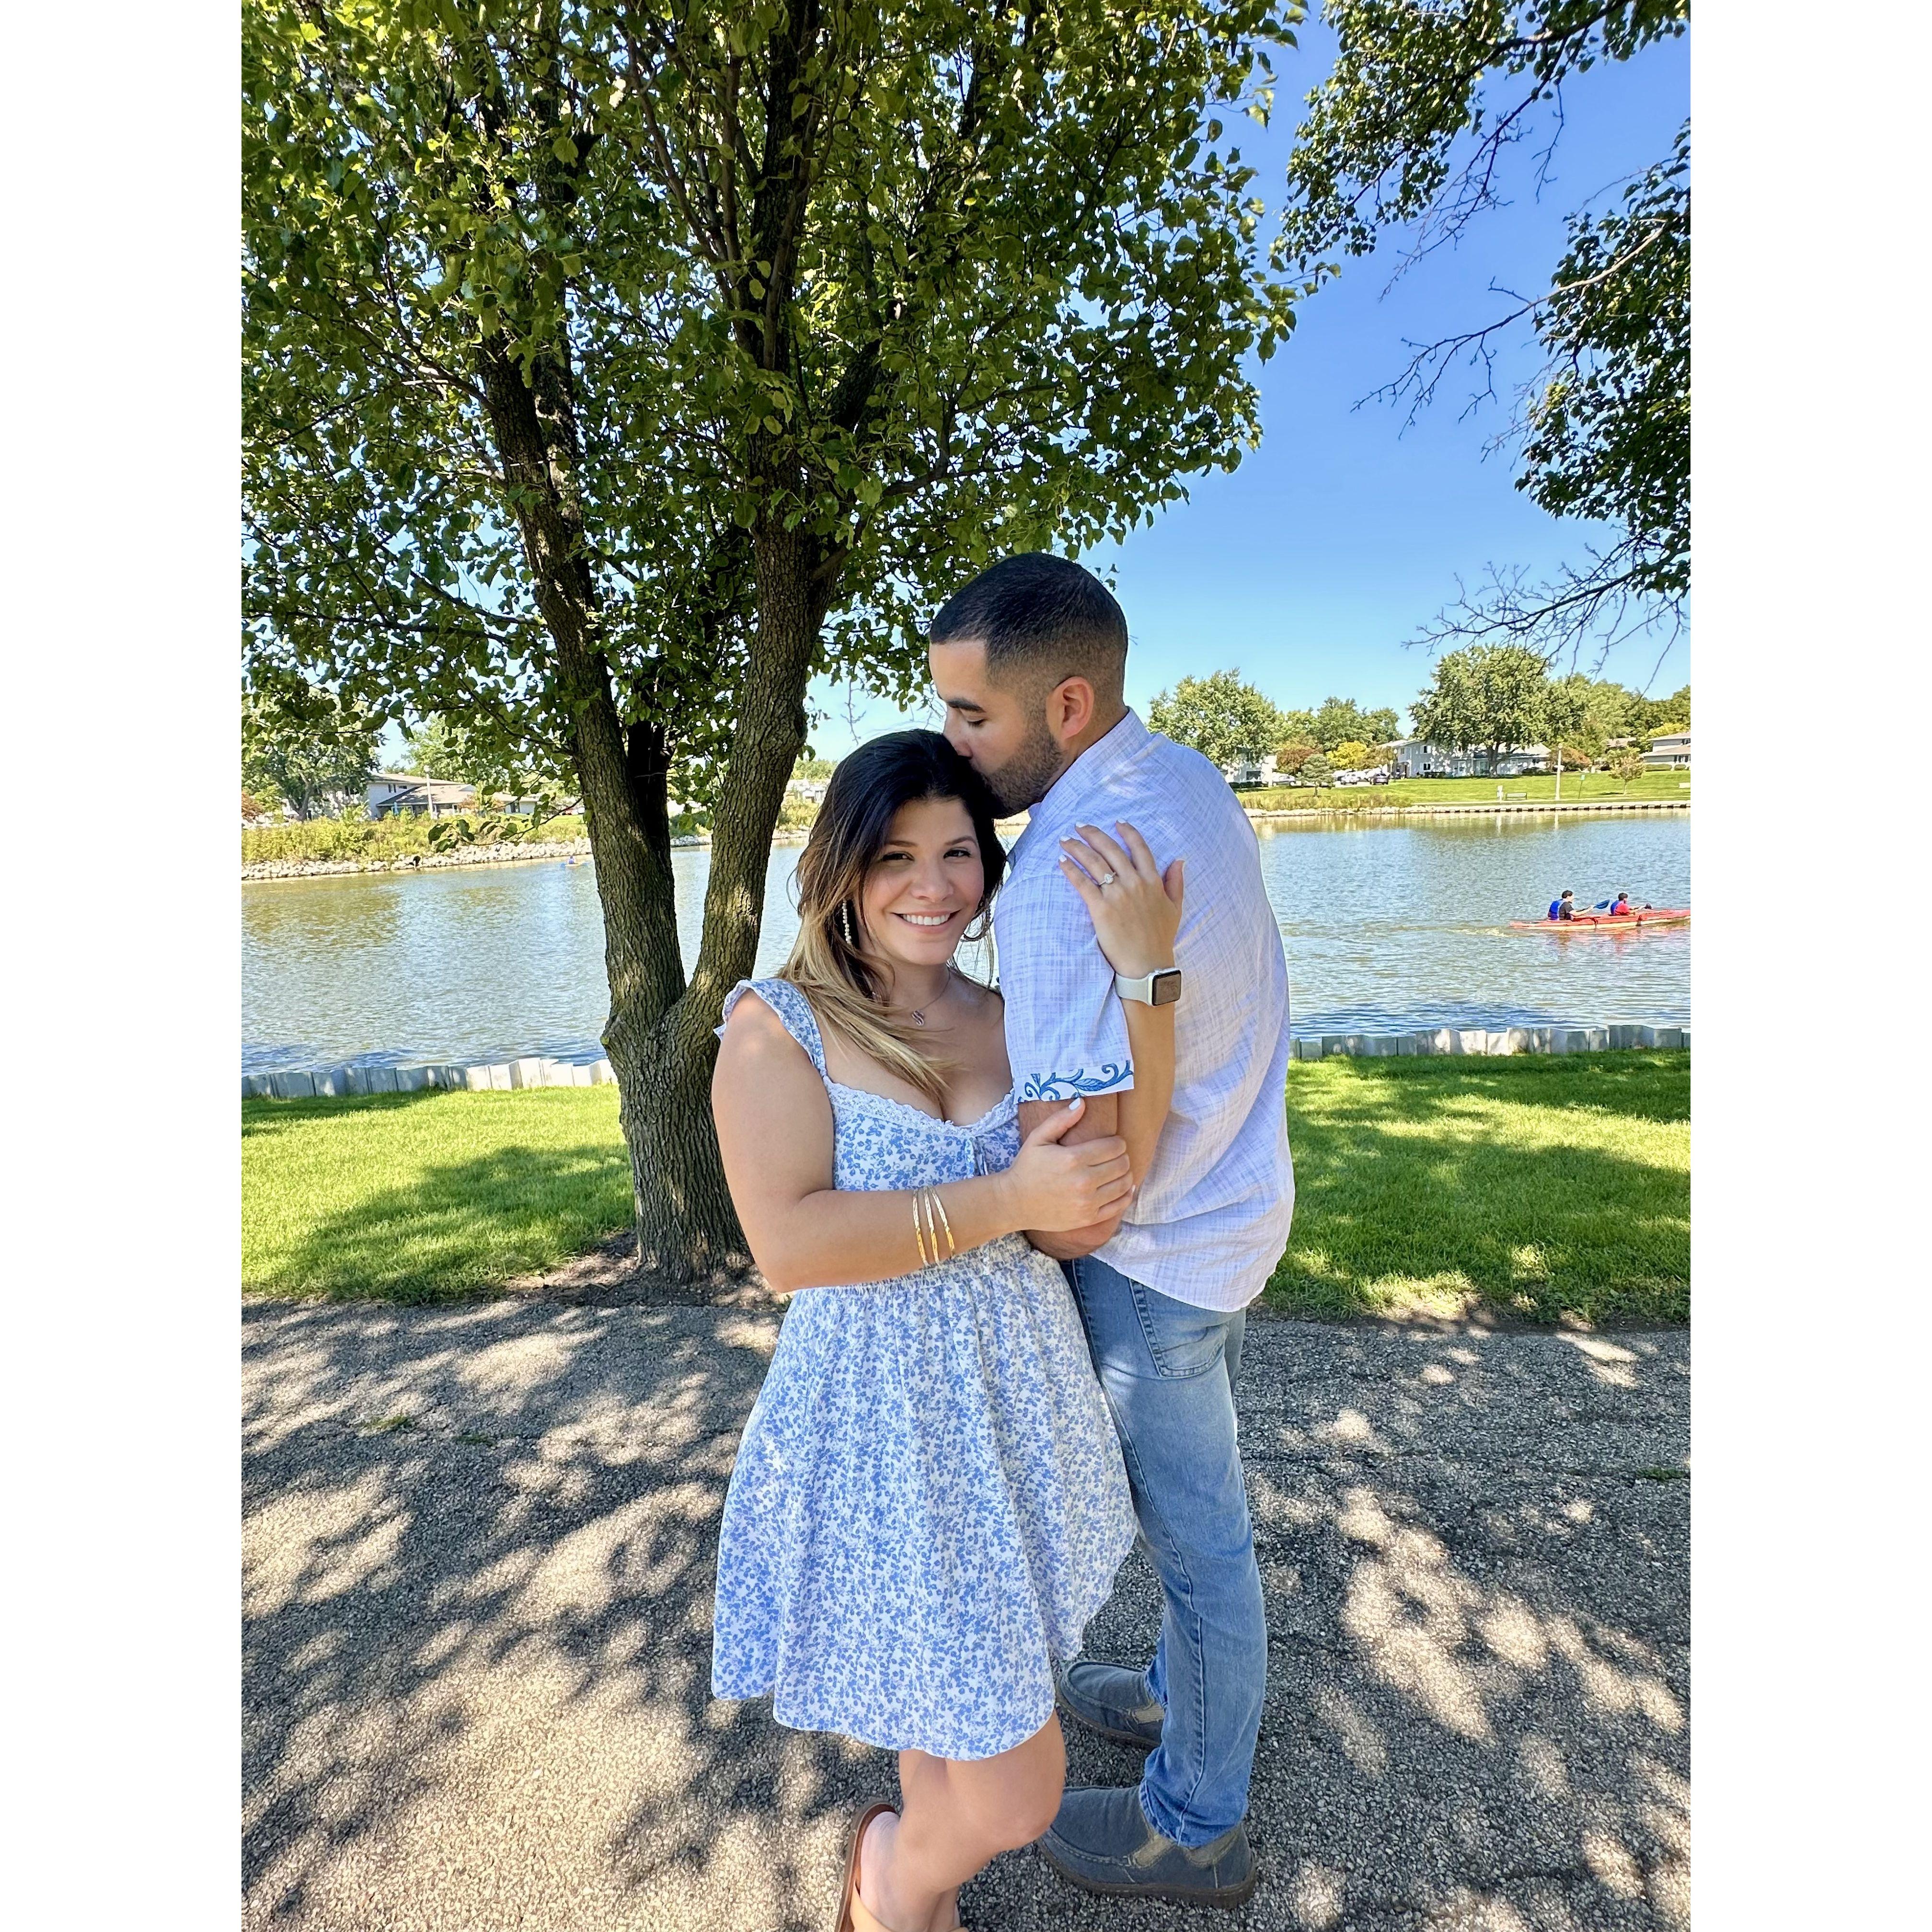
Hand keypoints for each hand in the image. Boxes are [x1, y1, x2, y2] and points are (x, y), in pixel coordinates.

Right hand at [1004, 1098, 1134, 1232]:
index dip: (1118, 1142)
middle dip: (1122, 1156)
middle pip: (1122, 1164)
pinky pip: (1119, 1205)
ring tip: (1117, 1170)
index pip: (1114, 1146)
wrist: (1015, 1202)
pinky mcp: (1088, 1218)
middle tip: (1115, 1155)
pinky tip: (1122, 1187)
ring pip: (1124, 1184)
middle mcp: (1083, 1181)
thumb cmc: (1027, 1167)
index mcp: (1073, 1158)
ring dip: (1126, 1174)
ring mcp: (1087, 1202)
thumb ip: (1061, 1119)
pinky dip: (1126, 1194)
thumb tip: (1082, 1102)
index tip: (1112, 1142)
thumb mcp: (1038, 1138)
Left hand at [1059, 820, 1183, 979]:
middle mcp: (1135, 883)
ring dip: (1077, 848)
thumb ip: (1176, 882)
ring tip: (1065, 840)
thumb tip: (1179, 860)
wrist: (1148, 965)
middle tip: (1080, 825)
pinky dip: (1070, 870)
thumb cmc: (1160, 939)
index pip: (1140, 848)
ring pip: (1094, 862)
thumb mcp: (1175, 908)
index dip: (1128, 833)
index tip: (1117, 822)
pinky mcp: (1101, 908)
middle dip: (1093, 834)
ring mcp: (1117, 895)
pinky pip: (1083, 883)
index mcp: (1153, 881)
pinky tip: (1061, 862)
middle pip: (1111, 850)